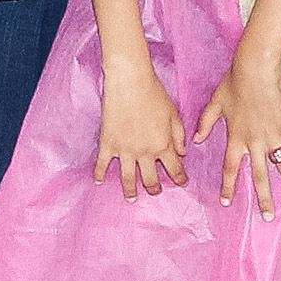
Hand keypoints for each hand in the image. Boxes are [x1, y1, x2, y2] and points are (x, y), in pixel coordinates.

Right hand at [94, 63, 189, 198]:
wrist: (130, 82)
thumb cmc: (154, 93)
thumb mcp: (173, 113)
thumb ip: (179, 135)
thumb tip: (182, 153)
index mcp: (163, 145)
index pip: (174, 168)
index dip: (180, 178)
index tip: (182, 183)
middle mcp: (145, 152)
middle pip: (150, 179)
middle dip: (155, 188)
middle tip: (155, 192)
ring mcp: (125, 150)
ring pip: (128, 178)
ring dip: (130, 190)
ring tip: (132, 198)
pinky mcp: (108, 143)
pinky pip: (102, 163)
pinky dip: (100, 173)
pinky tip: (98, 181)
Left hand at [198, 56, 280, 219]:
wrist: (257, 68)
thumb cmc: (235, 81)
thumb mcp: (216, 103)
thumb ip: (206, 123)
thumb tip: (197, 139)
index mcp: (236, 138)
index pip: (231, 169)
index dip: (229, 187)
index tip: (228, 202)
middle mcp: (255, 142)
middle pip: (260, 177)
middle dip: (264, 199)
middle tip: (268, 217)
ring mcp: (274, 136)